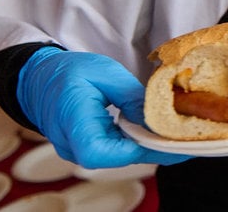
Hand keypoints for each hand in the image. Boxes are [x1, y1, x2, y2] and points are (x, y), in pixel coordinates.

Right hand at [17, 47, 189, 167]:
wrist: (38, 78)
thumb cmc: (67, 71)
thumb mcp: (103, 73)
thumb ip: (131, 96)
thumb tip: (156, 116)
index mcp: (74, 125)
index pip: (106, 152)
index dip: (139, 149)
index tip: (168, 139)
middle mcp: (75, 146)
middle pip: (120, 157)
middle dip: (155, 149)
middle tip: (189, 140)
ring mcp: (80, 150)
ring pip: (121, 155)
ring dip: (150, 146)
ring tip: (181, 135)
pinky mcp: (88, 147)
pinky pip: (117, 150)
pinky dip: (138, 142)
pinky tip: (159, 132)